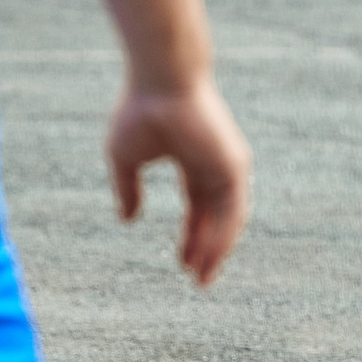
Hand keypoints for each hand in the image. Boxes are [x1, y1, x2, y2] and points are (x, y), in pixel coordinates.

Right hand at [106, 79, 252, 285]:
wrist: (160, 83)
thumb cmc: (141, 111)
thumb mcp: (126, 158)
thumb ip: (128, 189)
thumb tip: (128, 219)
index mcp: (193, 161)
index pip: (198, 206)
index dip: (191, 235)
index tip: (182, 263)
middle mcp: (215, 164)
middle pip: (216, 217)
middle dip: (207, 248)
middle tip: (198, 278)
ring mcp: (227, 165)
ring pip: (228, 218)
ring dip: (217, 250)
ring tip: (204, 277)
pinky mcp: (234, 165)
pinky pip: (232, 211)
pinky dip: (222, 236)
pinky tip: (210, 258)